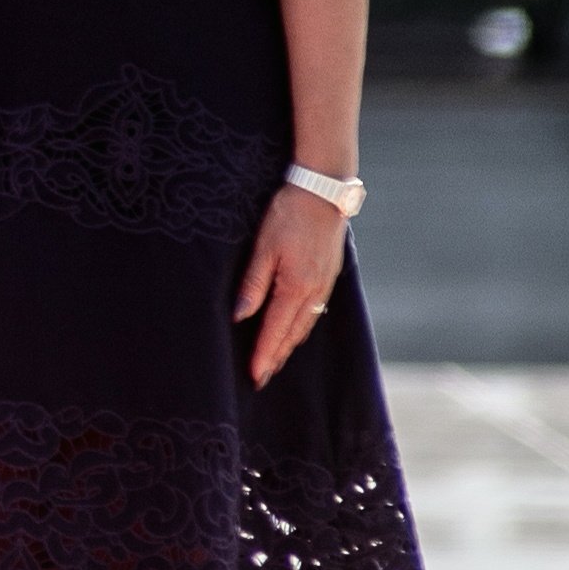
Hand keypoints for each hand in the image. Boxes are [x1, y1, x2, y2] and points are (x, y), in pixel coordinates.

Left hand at [235, 181, 349, 385]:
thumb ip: (252, 284)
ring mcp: (325, 285)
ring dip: (289, 345)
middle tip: (260, 378)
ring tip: (274, 361)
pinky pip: (314, 312)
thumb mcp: (263, 247)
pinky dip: (301, 328)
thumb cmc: (288, 215)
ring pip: (305, 325)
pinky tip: (293, 331)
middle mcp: (314, 292)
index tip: (254, 377)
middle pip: (292, 334)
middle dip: (276, 357)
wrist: (324, 191)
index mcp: (296, 287)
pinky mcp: (329, 276)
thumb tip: (239, 317)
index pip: (276, 331)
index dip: (264, 355)